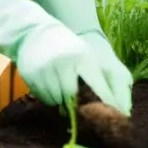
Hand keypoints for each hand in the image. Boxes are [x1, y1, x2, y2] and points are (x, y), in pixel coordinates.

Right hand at [0, 0, 130, 111]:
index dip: (105, 101)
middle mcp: (64, 62)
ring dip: (61, 101)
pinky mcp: (31, 76)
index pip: (97, 85)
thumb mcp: (85, 55)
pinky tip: (50, 86)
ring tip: (62, 89)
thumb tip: (116, 105)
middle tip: (79, 105)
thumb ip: (99, 78)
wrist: (35, 33)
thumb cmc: (68, 47)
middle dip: (76, 103)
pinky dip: (49, 97)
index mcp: (82, 57)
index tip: (114, 114)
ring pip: (57, 100)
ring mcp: (46, 69)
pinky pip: (43, 98)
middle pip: (73, 96)